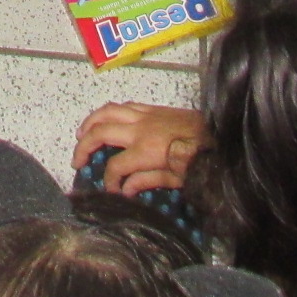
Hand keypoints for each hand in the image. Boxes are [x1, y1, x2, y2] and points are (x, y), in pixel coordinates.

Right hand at [72, 102, 206, 195]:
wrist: (219, 137)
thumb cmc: (199, 160)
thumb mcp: (175, 179)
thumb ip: (146, 182)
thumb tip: (124, 189)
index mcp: (145, 151)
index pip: (114, 167)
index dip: (108, 181)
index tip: (111, 191)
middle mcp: (140, 130)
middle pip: (100, 132)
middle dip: (84, 147)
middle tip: (77, 160)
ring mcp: (145, 116)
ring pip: (108, 111)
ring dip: (90, 122)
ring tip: (81, 134)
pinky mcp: (153, 108)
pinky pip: (124, 105)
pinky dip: (110, 112)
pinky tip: (107, 120)